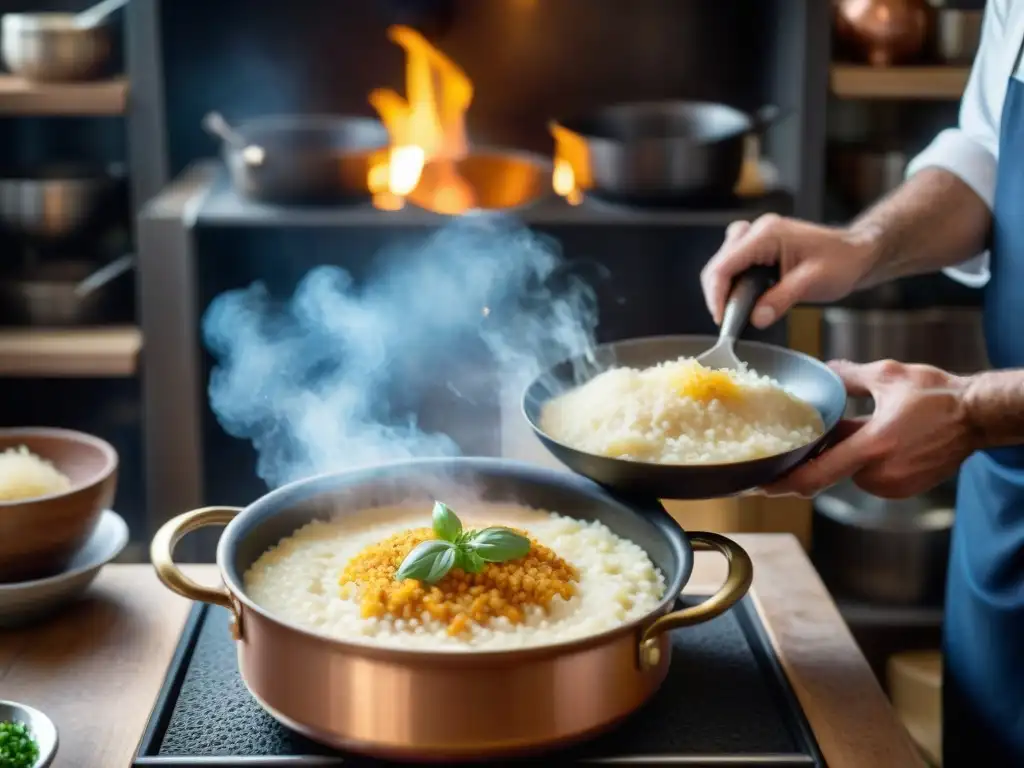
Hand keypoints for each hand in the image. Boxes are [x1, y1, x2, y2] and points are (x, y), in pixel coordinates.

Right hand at [700, 215, 878, 327]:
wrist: (858, 254)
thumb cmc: (842, 262)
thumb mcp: (813, 282)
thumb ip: (781, 299)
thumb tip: (755, 318)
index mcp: (766, 234)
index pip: (724, 265)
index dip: (717, 295)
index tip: (721, 320)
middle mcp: (757, 230)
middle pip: (718, 264)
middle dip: (718, 294)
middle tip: (727, 320)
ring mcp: (757, 236)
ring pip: (722, 263)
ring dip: (723, 288)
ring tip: (733, 311)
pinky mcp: (759, 246)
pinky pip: (733, 264)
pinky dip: (732, 283)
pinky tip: (743, 298)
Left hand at [764, 359, 979, 498]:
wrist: (978, 416)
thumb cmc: (938, 396)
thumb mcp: (888, 376)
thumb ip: (849, 376)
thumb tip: (826, 370)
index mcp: (872, 448)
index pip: (815, 476)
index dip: (782, 483)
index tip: (760, 485)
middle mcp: (880, 473)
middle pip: (830, 470)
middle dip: (817, 456)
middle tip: (805, 440)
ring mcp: (892, 485)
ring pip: (849, 471)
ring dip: (844, 454)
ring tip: (859, 427)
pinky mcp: (902, 489)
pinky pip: (868, 475)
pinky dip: (863, 460)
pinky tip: (877, 438)